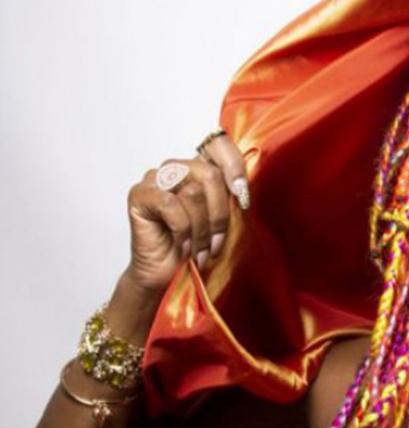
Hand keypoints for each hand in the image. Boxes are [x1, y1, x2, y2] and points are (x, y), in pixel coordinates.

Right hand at [125, 132, 249, 292]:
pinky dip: (182, 231)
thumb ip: (232, 198)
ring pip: (193, 192)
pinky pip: (171, 205)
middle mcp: (177, 168)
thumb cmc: (197, 250)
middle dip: (220, 215)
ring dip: (201, 229)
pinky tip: (182, 247)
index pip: (218, 145)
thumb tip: (244, 186)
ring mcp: (156, 179)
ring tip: (199, 250)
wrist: (169, 276)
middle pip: (211, 174)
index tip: (242, 195)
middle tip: (216, 243)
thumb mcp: (224, 222)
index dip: (234, 165)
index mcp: (200, 169)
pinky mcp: (140, 194)